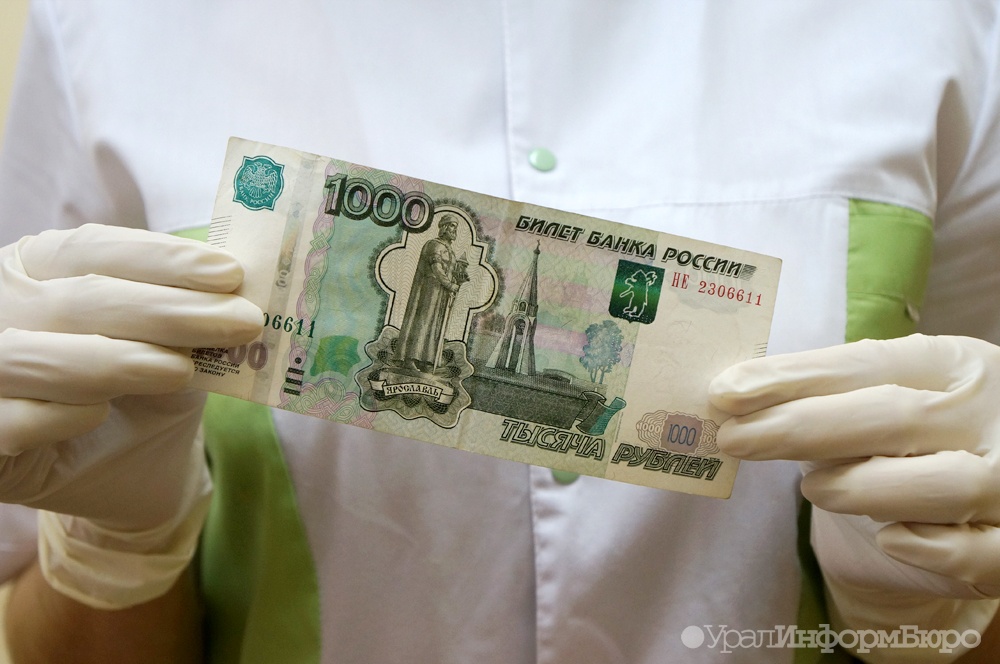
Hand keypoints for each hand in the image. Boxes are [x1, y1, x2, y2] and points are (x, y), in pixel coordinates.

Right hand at [0, 224, 261, 607]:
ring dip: (111, 360)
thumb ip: (192, 308)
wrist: (135, 470)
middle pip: (73, 299)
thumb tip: (235, 281)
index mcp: (37, 267)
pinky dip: (55, 414)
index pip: (90, 249)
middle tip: (240, 322)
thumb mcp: (178, 342)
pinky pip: (7, 419)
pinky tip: (97, 414)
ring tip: (181, 370)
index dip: (160, 259)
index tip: (229, 273)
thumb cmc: (150, 390)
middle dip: (162, 311)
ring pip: (25, 355)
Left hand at [710, 335, 999, 659]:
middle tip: (734, 437)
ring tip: (814, 489)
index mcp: (953, 364)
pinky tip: (891, 540)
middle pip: (892, 416)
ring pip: (942, 483)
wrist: (980, 490)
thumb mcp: (883, 397)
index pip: (866, 365)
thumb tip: (733, 394)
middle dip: (800, 428)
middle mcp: (990, 413)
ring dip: (862, 488)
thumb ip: (825, 394)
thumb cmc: (911, 436)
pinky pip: (980, 552)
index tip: (726, 391)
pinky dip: (932, 547)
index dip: (792, 378)